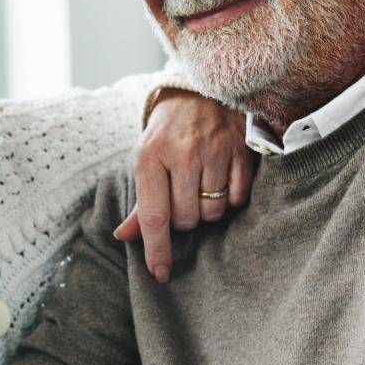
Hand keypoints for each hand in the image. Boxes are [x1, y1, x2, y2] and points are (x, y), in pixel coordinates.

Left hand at [114, 87, 253, 281]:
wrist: (199, 92)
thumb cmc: (167, 135)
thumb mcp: (146, 160)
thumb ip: (141, 203)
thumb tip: (123, 236)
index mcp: (150, 157)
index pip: (154, 215)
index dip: (157, 249)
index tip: (159, 273)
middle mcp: (182, 153)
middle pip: (186, 219)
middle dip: (183, 220)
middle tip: (181, 198)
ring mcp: (215, 150)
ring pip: (213, 212)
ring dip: (207, 210)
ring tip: (201, 188)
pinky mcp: (242, 149)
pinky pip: (238, 198)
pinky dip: (231, 199)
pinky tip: (222, 181)